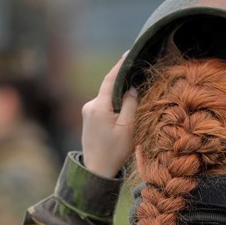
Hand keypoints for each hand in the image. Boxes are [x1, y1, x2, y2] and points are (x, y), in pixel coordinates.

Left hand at [81, 53, 139, 177]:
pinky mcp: (88, 119)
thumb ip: (130, 105)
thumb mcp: (127, 128)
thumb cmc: (114, 152)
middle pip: (109, 88)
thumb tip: (131, 88)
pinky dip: (113, 106)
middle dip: (123, 83)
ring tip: (133, 98)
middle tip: (137, 75)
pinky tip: (122, 113)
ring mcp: (87, 112)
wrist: (96, 171)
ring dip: (119, 98)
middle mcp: (90, 106)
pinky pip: (103, 106)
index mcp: (99, 106)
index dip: (120, 65)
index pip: (111, 80)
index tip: (129, 53)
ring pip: (107, 98)